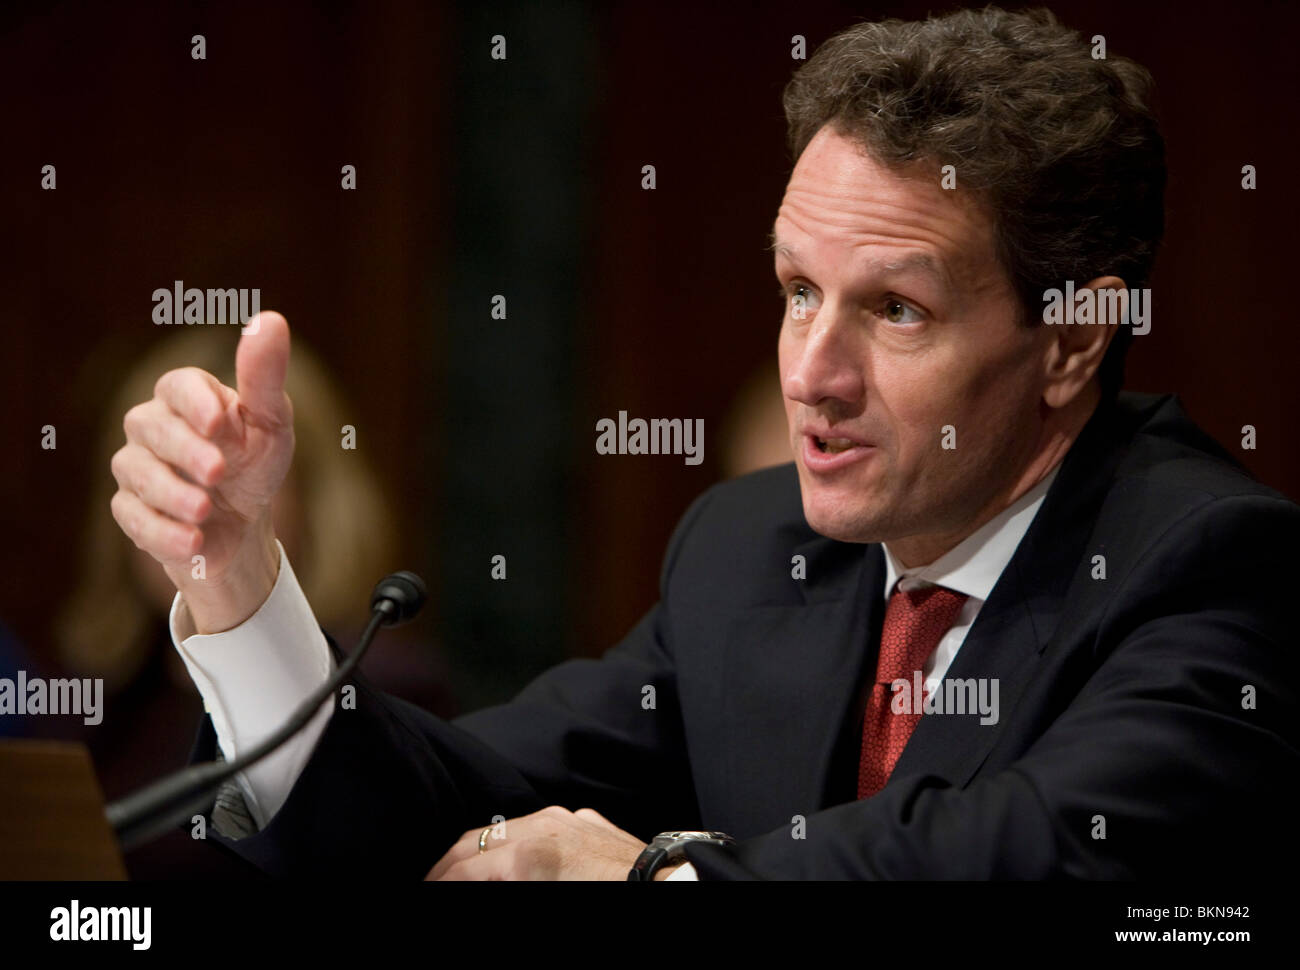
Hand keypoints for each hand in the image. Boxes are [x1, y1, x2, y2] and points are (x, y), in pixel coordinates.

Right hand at [110, 311, 294, 632]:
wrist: (244, 525)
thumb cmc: (255, 461)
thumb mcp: (271, 422)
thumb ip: (266, 377)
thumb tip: (271, 320)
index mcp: (187, 398)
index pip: (177, 385)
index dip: (194, 401)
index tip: (219, 421)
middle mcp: (152, 427)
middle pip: (151, 427)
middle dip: (185, 450)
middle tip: (217, 471)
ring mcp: (137, 468)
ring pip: (137, 473)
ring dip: (172, 494)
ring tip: (206, 510)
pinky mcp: (132, 511)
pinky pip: (133, 518)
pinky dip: (163, 532)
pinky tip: (195, 542)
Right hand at [426, 806, 653, 880]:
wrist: (668, 885)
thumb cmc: (607, 895)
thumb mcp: (538, 894)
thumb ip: (498, 886)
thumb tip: (470, 882)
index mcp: (528, 853)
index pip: (462, 870)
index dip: (437, 882)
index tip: (423, 889)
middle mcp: (542, 825)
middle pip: (473, 841)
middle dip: (446, 866)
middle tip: (430, 882)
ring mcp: (565, 819)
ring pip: (503, 828)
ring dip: (478, 852)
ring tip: (461, 875)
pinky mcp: (585, 821)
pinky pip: (538, 826)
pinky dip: (513, 844)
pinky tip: (508, 863)